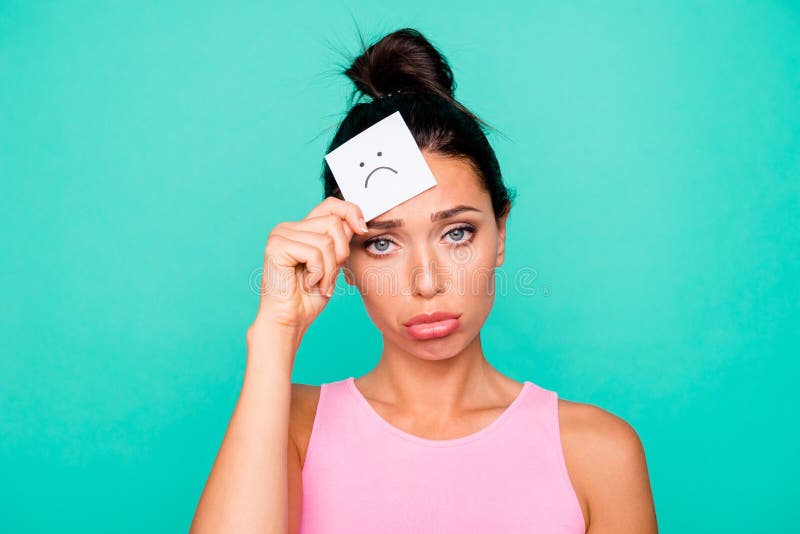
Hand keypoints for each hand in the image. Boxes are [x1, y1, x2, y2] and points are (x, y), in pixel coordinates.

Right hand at [250, 196, 367, 337]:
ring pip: (326, 240)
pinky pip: (314, 252)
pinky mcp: (276, 246)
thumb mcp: (333, 263)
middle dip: (341, 252)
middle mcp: (288, 227)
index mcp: (302, 228)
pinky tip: (307, 283)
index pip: (331, 205)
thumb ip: (340, 241)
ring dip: (329, 269)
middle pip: (333, 222)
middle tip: (330, 275)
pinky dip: (318, 273)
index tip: (363, 230)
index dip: (351, 212)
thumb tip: (357, 222)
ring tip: (318, 283)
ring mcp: (280, 235)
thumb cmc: (309, 297)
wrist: (290, 320)